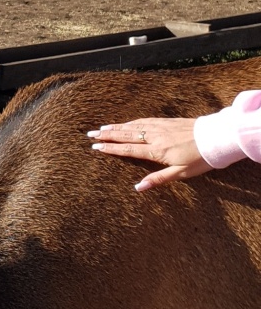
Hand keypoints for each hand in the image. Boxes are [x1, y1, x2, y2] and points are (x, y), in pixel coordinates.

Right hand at [87, 118, 213, 191]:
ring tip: (102, 127)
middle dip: (107, 135)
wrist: (216, 138)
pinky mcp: (166, 121)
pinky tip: (126, 123)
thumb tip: (138, 188)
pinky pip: (143, 121)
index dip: (111, 148)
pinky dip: (131, 122)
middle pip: (126, 135)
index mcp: (156, 151)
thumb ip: (158, 179)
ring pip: (132, 126)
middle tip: (91, 134)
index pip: (128, 150)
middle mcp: (154, 137)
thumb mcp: (181, 173)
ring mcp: (159, 127)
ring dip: (116, 127)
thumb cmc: (200, 158)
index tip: (96, 147)